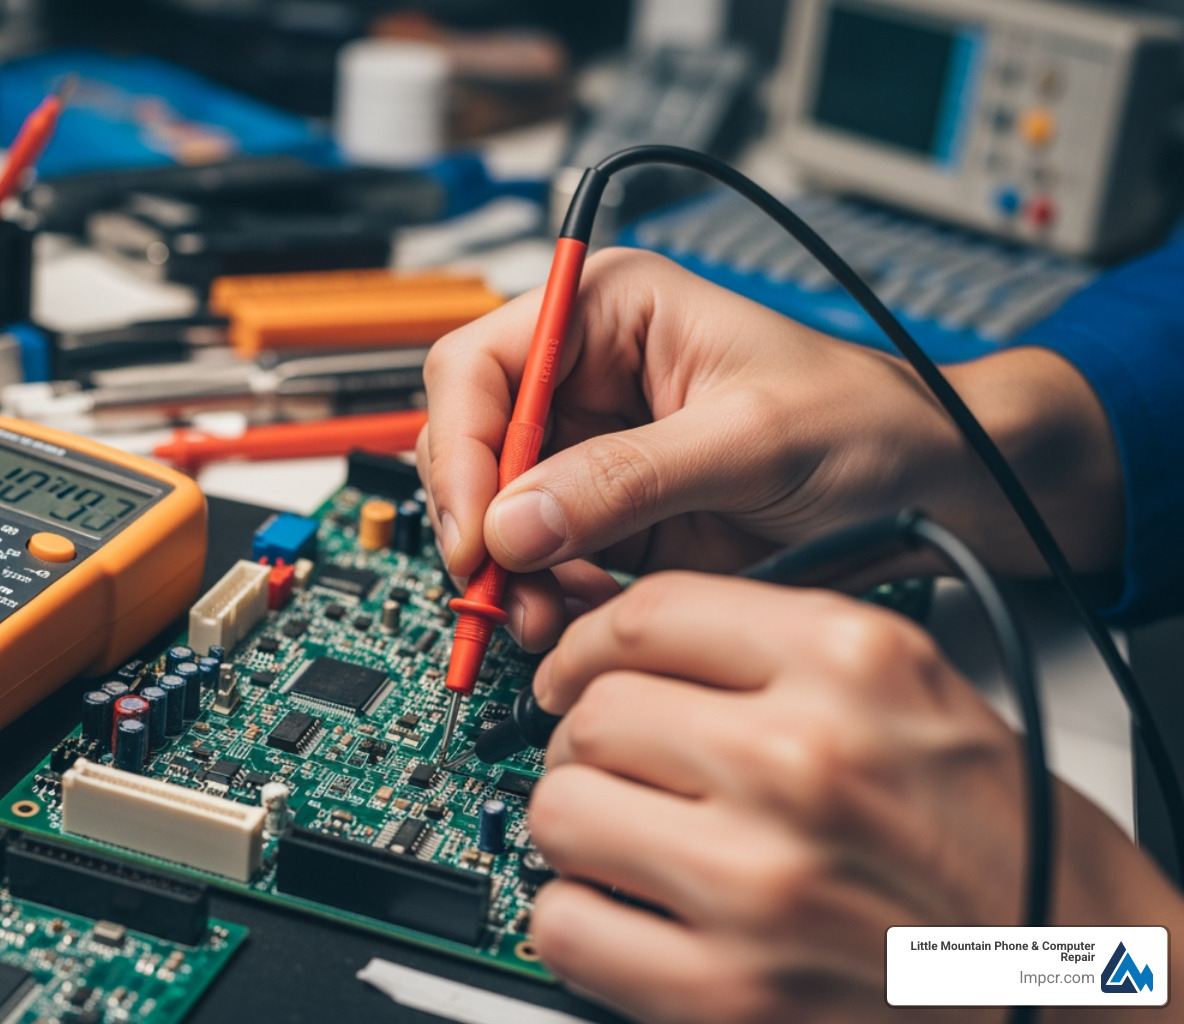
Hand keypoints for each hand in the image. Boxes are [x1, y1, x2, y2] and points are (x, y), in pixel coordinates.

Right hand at [417, 248, 1122, 651]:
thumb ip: (628, 478)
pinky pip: (539, 559)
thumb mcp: (751, 440)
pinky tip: (575, 616)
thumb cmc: (868, 424)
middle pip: (471, 443)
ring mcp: (592, 452)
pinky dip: (543, 596)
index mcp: (609, 312)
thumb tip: (514, 523)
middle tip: (498, 590)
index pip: (479, 367)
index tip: (476, 533)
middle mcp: (586, 376)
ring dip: (507, 571)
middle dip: (479, 522)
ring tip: (545, 617)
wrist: (931, 488)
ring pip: (495, 511)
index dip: (459, 449)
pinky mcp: (607, 518)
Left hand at [523, 572, 1183, 1023]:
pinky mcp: (731, 992)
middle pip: (594, 712)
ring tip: (631, 841)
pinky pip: (567, 922)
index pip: (647, 615)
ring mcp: (761, 879)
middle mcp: (803, 757)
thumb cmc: (1003, 848)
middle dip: (587, 742)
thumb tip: (623, 647)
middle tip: (616, 770)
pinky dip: (581, 919)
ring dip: (579, 827)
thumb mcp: (913, 695)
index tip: (577, 672)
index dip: (587, 646)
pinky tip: (635, 915)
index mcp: (852, 664)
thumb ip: (776, 655)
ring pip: (562, 811)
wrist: (1084, 993)